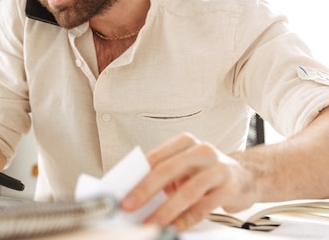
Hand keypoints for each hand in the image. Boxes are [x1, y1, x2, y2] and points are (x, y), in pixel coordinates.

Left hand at [121, 133, 255, 230]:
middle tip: (130, 206)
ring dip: (166, 210)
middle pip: (167, 170)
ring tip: (152, 223)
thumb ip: (163, 175)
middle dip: (145, 191)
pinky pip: (204, 207)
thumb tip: (135, 193)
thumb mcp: (184, 167)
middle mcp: (201, 151)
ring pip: (187, 191)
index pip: (155, 158)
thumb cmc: (207, 171)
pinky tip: (175, 227)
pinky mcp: (230, 188)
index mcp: (185, 143)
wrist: (247, 176)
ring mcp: (218, 168)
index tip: (123, 193)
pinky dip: (186, 219)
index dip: (137, 176)